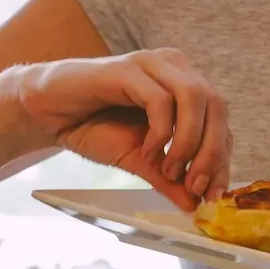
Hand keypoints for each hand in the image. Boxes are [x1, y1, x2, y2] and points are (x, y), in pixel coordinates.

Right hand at [13, 49, 231, 210]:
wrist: (47, 112)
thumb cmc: (92, 127)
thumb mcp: (137, 160)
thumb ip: (167, 177)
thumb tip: (194, 204)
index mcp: (183, 86)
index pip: (220, 121)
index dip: (222, 158)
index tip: (213, 195)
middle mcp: (174, 68)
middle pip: (217, 106)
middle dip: (212, 152)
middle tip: (197, 187)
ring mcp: (152, 64)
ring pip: (196, 97)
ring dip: (190, 142)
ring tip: (171, 170)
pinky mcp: (128, 68)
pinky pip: (160, 99)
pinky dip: (162, 132)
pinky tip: (148, 151)